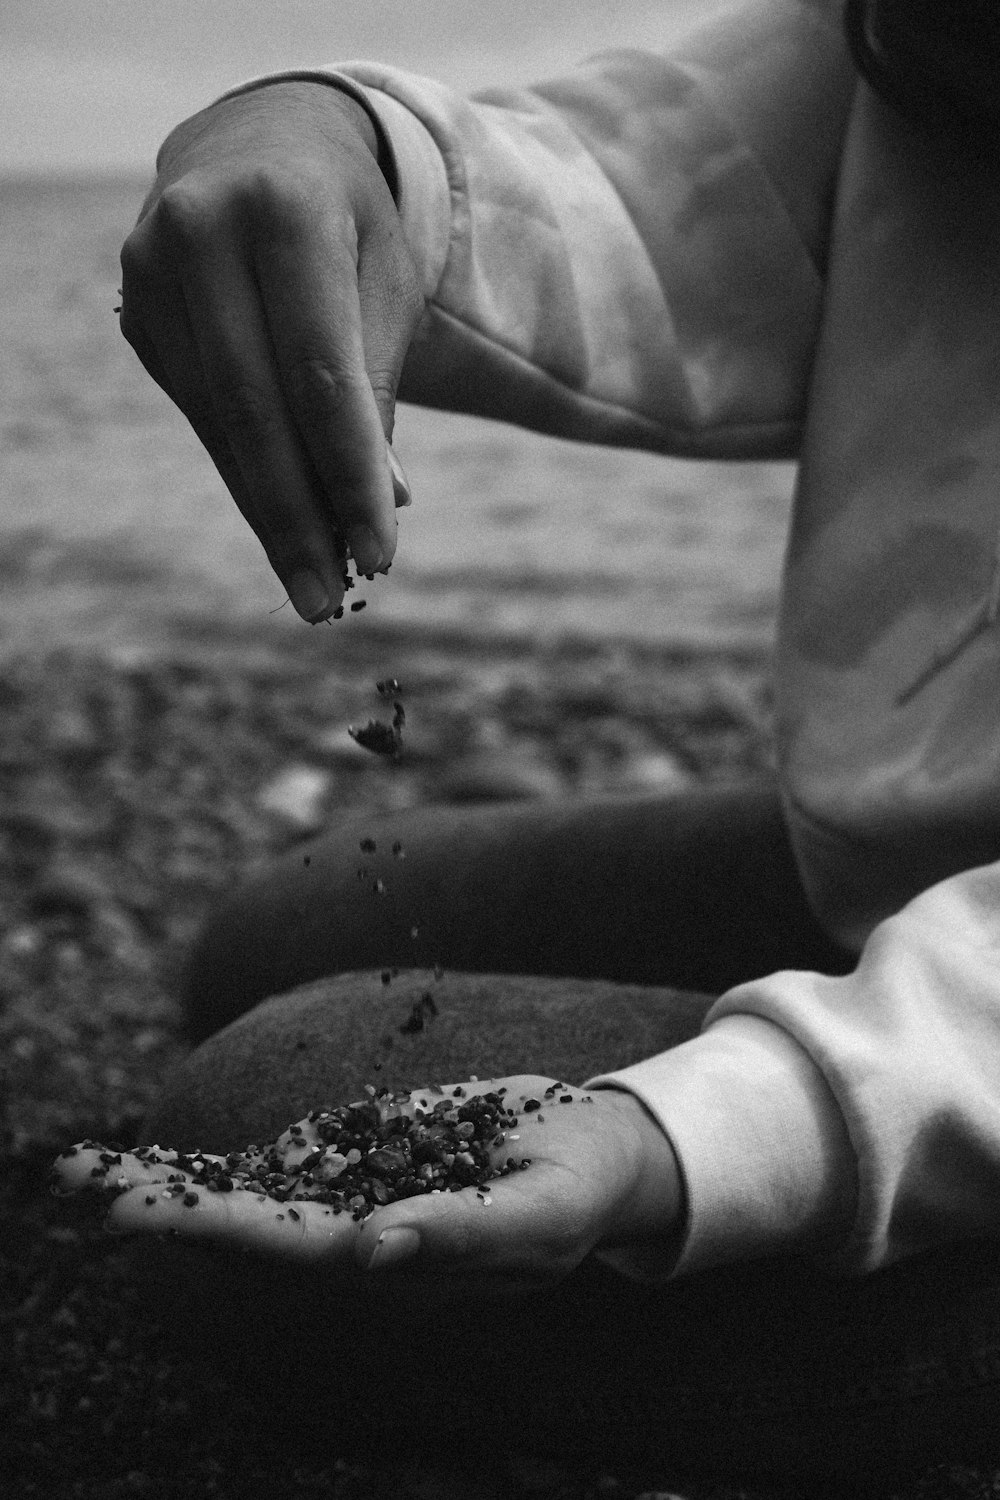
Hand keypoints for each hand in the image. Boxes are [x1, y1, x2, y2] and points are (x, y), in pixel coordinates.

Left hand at [50, 1076, 682, 1289]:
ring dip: (165, 1185)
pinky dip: (212, 1163)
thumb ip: (460, 1234)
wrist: (592, 1153)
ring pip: (246, 1193)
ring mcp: (356, 1198)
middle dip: (165, 1207)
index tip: (158, 1211)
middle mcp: (363, 1238)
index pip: (298, 1250)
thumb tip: (369, 1253)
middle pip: (247, 1226)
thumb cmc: (575, 1187)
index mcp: (403, 1261)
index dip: (226, 1230)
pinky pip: (277, 1162)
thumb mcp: (538, 1215)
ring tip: (78, 1168)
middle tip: (78, 1181)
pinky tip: (147, 1170)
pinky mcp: (361, 1159)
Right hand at [119, 81, 423, 620]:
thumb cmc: (347, 220)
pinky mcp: (138, 313)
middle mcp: (201, 232)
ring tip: (314, 587)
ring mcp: (153, 272)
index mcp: (284, 209)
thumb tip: (381, 503)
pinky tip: (281, 527)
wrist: (260, 143)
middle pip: (257, 410)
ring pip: (220, 423)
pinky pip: (200, 416)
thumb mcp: (384, 279)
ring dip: (269, 513)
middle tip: (331, 604)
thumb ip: (376, 383)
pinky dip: (245, 477)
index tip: (380, 554)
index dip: (350, 473)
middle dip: (298, 518)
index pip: (322, 373)